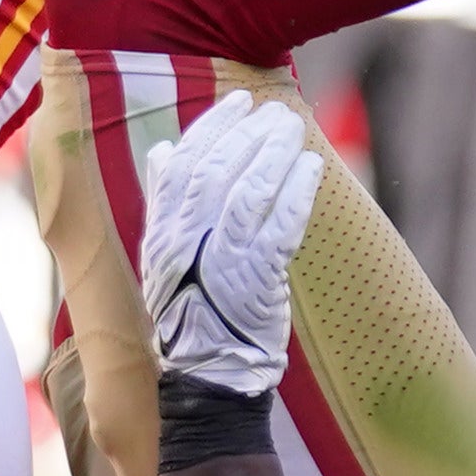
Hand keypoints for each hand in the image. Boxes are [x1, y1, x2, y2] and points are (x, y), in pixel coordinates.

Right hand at [142, 90, 320, 403]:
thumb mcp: (162, 255)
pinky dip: (296, 193)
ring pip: (249, 191)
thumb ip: (164, 201)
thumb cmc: (191, 312)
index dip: (213, 126)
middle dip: (250, 133)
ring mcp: (220, 259)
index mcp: (162, 230)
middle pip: (218, 170)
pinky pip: (279, 226)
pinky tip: (312, 169)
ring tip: (295, 130)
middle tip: (276, 110)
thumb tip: (167, 148)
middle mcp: (186, 241)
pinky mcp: (255, 279)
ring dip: (275, 154)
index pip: (184, 162)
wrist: (208, 374)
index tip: (239, 101)